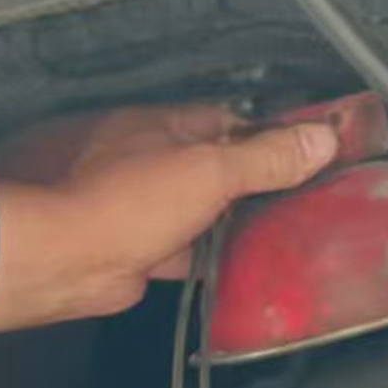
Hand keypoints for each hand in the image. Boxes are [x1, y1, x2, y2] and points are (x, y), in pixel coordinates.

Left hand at [0, 104, 338, 331]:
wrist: (67, 260)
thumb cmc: (124, 203)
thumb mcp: (210, 171)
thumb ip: (266, 157)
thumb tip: (319, 139)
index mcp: (172, 127)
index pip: (239, 122)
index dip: (277, 136)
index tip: (316, 151)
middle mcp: (160, 159)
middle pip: (226, 166)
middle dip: (263, 181)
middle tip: (312, 197)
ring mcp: (151, 204)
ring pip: (210, 209)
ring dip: (240, 221)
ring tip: (291, 231)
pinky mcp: (148, 247)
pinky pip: (194, 248)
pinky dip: (217, 255)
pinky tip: (248, 264)